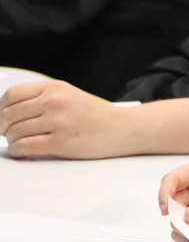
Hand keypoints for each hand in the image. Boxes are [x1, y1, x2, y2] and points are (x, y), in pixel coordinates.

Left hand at [0, 81, 126, 158]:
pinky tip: (23, 152)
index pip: (11, 95)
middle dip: (3, 127)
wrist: (123, 129)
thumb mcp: (69, 95)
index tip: (3, 118)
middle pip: (9, 114)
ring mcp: (58, 122)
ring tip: (19, 143)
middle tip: (7, 133)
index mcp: (55, 88)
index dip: (1, 109)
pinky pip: (25, 147)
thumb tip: (9, 112)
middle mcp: (55, 102)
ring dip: (11, 141)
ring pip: (14, 132)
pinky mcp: (61, 142)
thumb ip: (42, 98)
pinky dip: (18, 152)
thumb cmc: (96, 116)